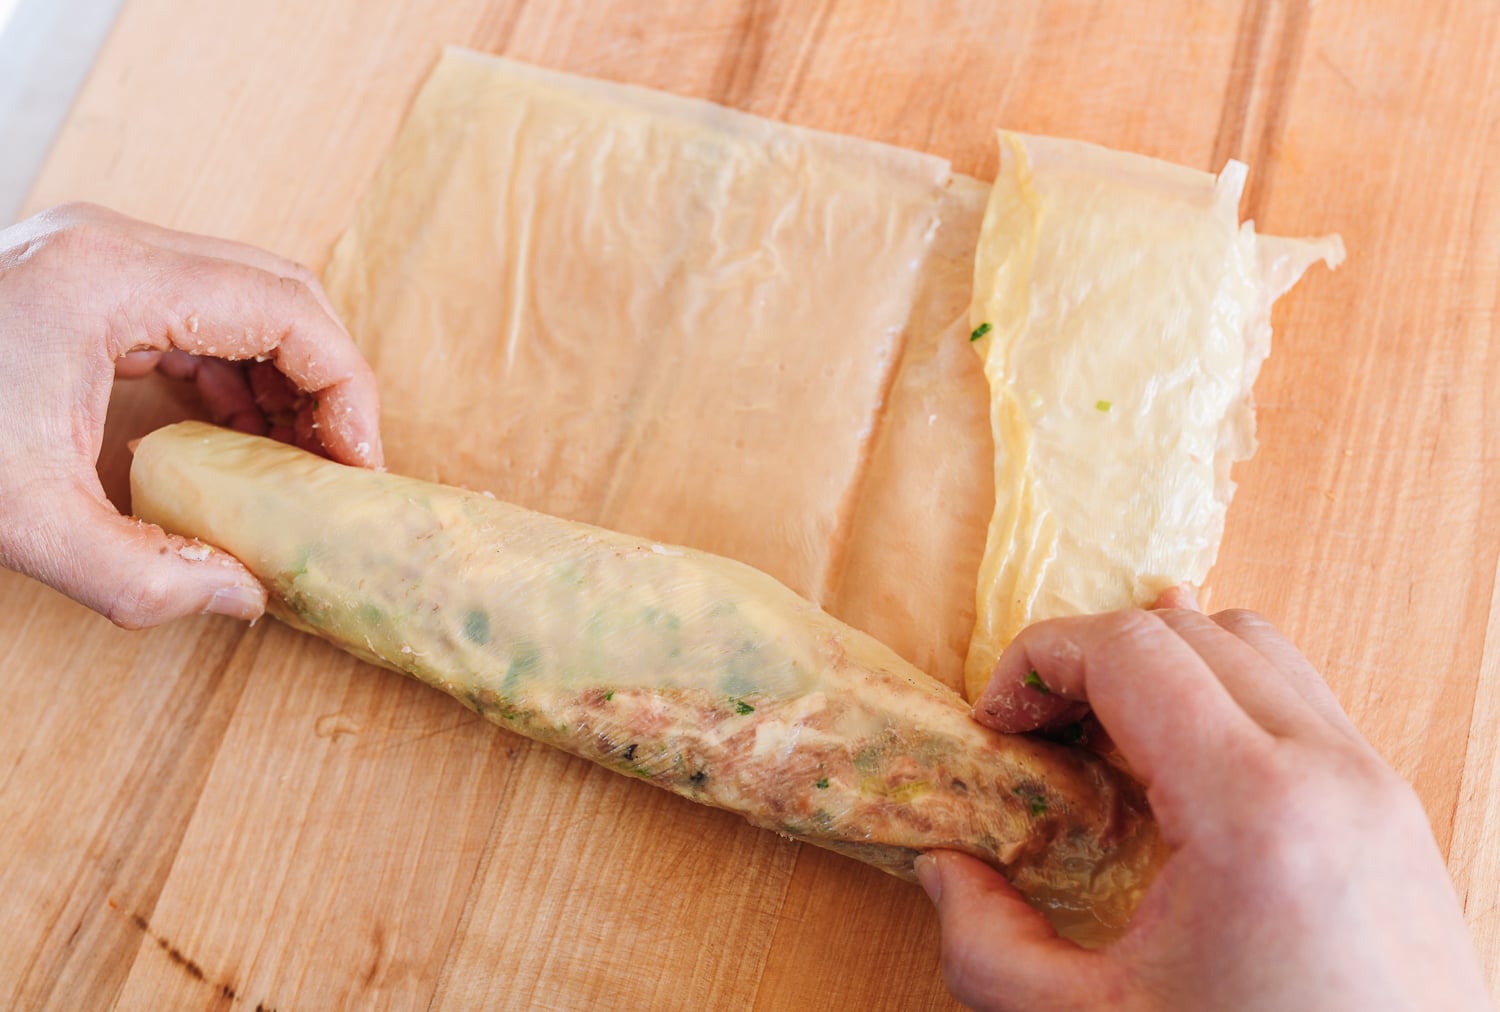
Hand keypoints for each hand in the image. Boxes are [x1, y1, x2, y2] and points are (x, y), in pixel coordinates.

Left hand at [0, 203, 381, 627]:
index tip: (356, 465)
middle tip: (341, 465)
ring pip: (244, 297)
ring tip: (300, 461)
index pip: (288, 311)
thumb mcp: (22, 522)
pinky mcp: (82, 282)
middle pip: (279, 292)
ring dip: (285, 377)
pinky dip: (234, 373)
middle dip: (327, 381)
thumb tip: (246, 596)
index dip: (346, 390)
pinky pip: (195, 313)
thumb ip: (144, 576)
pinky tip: (238, 437)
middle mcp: (113, 247)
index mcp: (111, 281)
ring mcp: (95, 256)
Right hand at [916, 593, 1490, 1010]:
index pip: (1132, 650)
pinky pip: (1300, 698)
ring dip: (1164, 667)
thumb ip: (991, 947)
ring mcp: (1374, 785)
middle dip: (1090, 657)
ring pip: (1253, 645)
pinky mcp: (1393, 811)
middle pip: (1187, 629)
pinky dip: (1225, 697)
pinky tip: (1181, 763)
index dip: (1040, 658)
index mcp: (1254, 811)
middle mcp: (1329, 774)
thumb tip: (946, 871)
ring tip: (1107, 739)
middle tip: (1036, 727)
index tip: (997, 718)